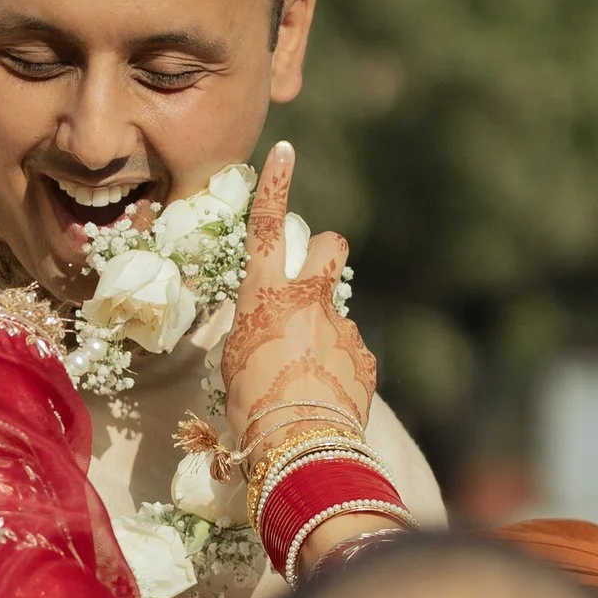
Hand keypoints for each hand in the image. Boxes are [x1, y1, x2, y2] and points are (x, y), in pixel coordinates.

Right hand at [217, 142, 376, 466]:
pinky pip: (348, 353)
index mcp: (266, 296)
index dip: (274, 186)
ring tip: (304, 377)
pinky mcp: (363, 356)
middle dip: (322, 252)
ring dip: (322, 331)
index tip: (285, 151)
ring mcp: (342, 326)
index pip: (266, 227)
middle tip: (308, 284)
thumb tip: (272, 325)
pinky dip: (336, 368)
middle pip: (328, 245)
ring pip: (334, 311)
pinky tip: (321, 398)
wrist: (299, 446)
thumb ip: (255, 327)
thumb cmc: (250, 406)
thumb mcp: (234, 360)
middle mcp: (309, 300)